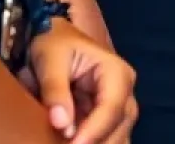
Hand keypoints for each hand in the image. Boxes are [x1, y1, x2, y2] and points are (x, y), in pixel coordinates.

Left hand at [29, 22, 137, 142]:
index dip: (94, 131)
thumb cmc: (55, 44)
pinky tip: (76, 143)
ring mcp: (118, 109)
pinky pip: (108, 140)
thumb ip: (55, 90)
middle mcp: (124, 92)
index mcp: (116, 72)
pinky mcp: (108, 121)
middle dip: (95, 142)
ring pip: (117, 139)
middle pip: (119, 129)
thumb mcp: (50, 59)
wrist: (55, 40)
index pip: (112, 107)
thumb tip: (61, 123)